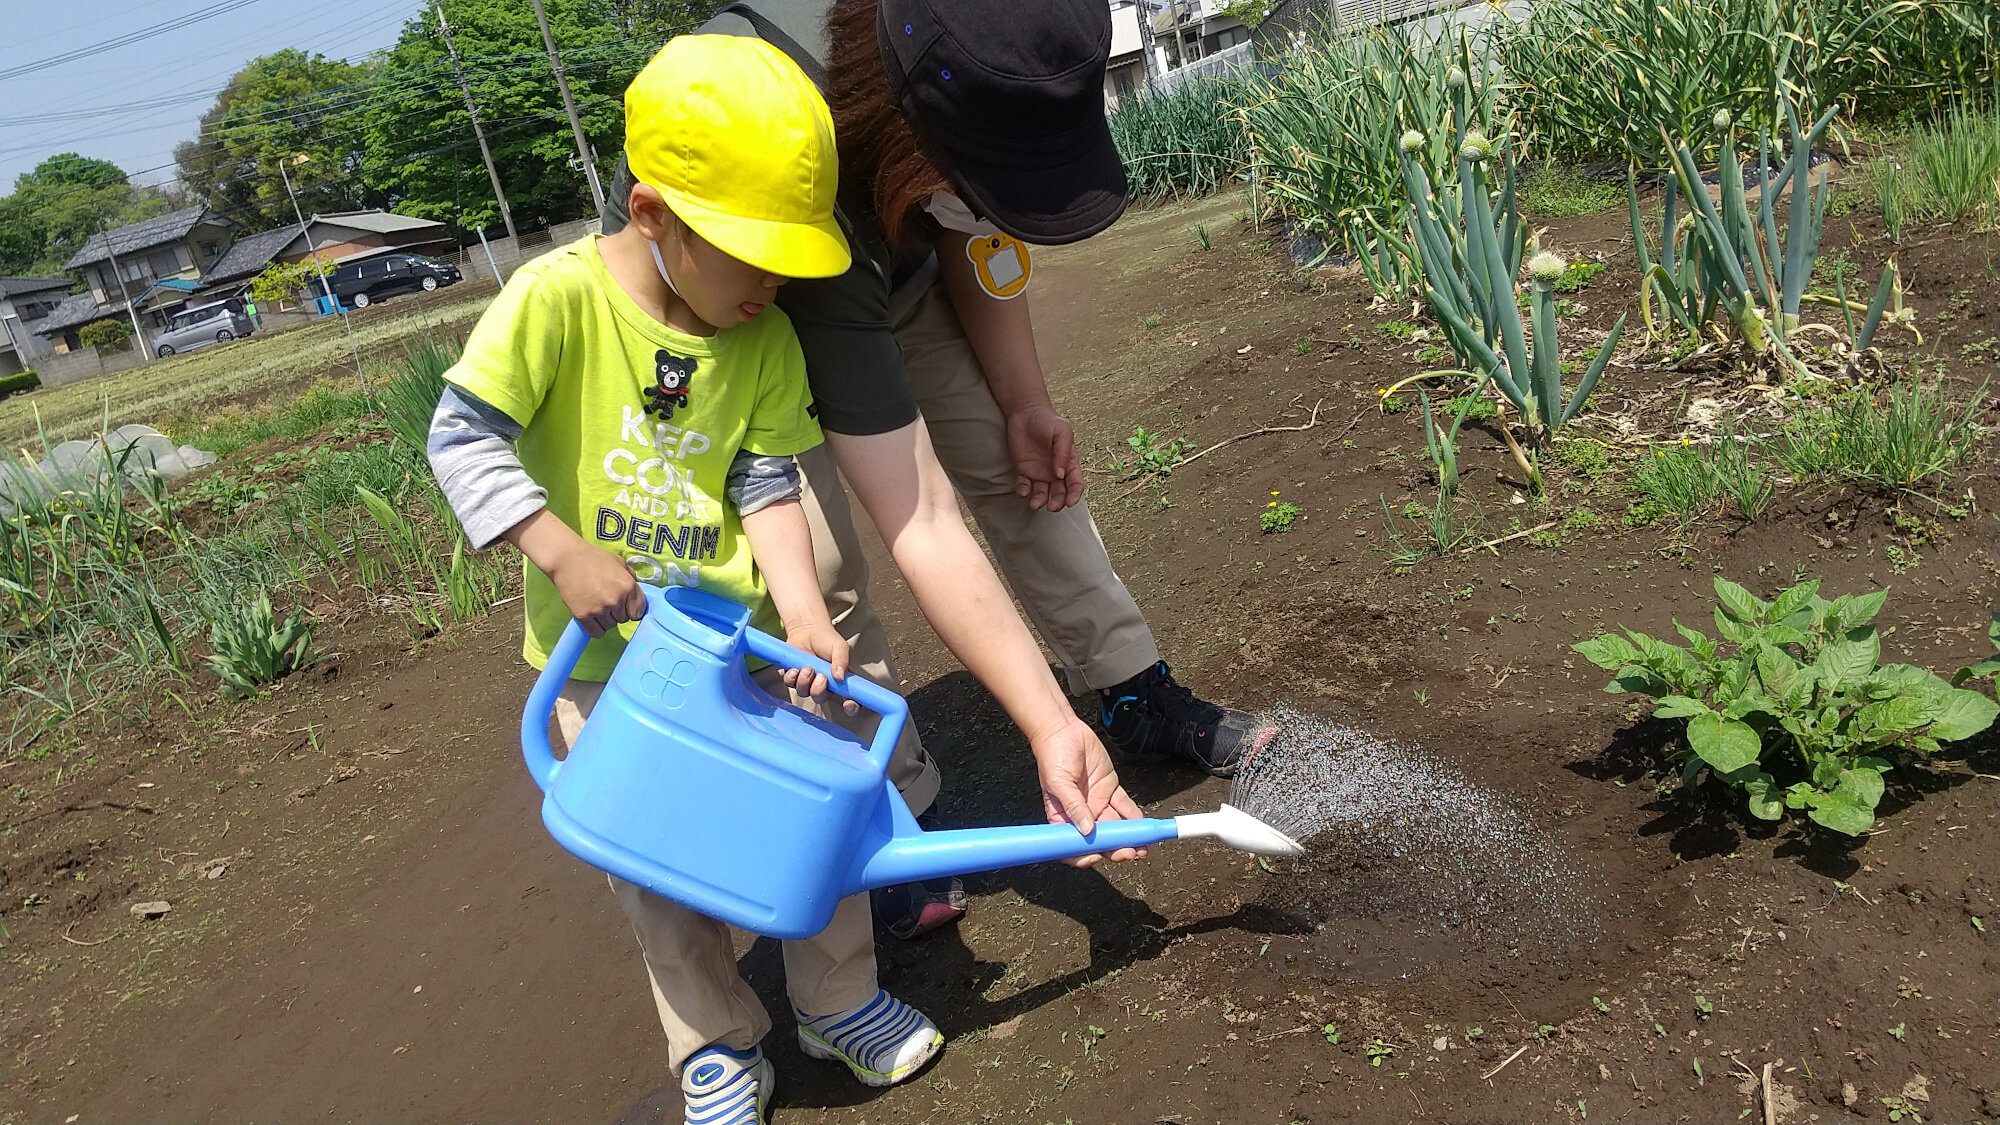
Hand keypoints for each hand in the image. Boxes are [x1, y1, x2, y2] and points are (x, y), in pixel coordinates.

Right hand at [546, 542, 647, 637]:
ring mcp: (600, 609)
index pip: (639, 611)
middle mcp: (616, 600)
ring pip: (610, 626)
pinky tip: (592, 617)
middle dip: (618, 612)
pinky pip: (596, 632)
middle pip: (624, 619)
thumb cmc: (593, 557)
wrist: (566, 559)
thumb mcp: (619, 562)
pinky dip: (596, 628)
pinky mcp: (584, 616)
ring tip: (597, 605)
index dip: (632, 608)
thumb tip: (636, 592)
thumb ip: (630, 577)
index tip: (625, 605)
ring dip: (606, 619)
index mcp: (628, 586)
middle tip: (606, 600)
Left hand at [782, 622, 858, 715]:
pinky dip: (792, 678)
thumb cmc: (827, 639)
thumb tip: (840, 677)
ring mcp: (807, 682)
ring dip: (804, 681)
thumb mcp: (839, 647)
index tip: (848, 704)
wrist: (807, 629)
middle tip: (820, 676)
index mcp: (840, 681)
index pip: (849, 700)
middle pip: (821, 698)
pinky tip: (795, 668)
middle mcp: (824, 685)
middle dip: (819, 691)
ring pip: (804, 693)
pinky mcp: (793, 677)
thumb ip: (842, 660)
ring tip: (807, 667)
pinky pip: (790, 684)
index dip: (851, 707)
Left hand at [1004, 404, 1082, 512]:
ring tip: (1035, 504)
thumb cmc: (1048, 420)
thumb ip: (1063, 453)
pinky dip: (1024, 492)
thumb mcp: (1062, 432)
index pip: (1075, 484)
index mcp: (1069, 463)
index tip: (1070, 502)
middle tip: (1051, 507)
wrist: (1025, 412)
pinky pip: (1024, 486)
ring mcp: (1039, 473)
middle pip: (1059, 493)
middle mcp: (1055, 472)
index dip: (1074, 495)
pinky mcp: (1024, 471)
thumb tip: (1060, 475)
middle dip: (1057, 502)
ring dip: (1040, 501)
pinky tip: (1023, 492)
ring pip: (1042, 494)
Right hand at [1029, 715, 1144, 866]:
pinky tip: (1142, 826)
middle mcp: (1081, 814)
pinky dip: (1135, 818)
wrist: (1065, 730)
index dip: (1082, 855)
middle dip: (1114, 849)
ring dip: (1128, 838)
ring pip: (1115, 826)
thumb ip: (1073, 806)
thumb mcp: (1058, 782)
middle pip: (1099, 840)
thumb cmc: (1052, 756)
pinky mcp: (1110, 790)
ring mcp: (1097, 803)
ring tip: (1141, 846)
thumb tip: (1086, 830)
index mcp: (1062, 817)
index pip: (1071, 845)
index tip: (1095, 857)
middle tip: (1127, 853)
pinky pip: (1125, 807)